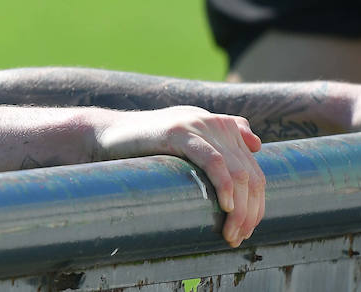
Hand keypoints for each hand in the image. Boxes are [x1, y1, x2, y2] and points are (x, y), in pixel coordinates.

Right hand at [95, 106, 264, 247]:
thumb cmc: (141, 146)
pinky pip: (213, 162)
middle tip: (238, 237)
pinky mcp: (180, 131)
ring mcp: (197, 125)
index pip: (254, 170)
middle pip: (250, 174)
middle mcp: (214, 123)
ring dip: (240, 208)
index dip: (256, 204)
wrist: (103, 134)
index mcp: (220, 126)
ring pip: (236, 172)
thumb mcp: (184, 139)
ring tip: (231, 232)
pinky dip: (224, 186)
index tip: (247, 229)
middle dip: (250, 211)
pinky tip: (225, 207)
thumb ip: (218, 141)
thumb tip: (257, 144)